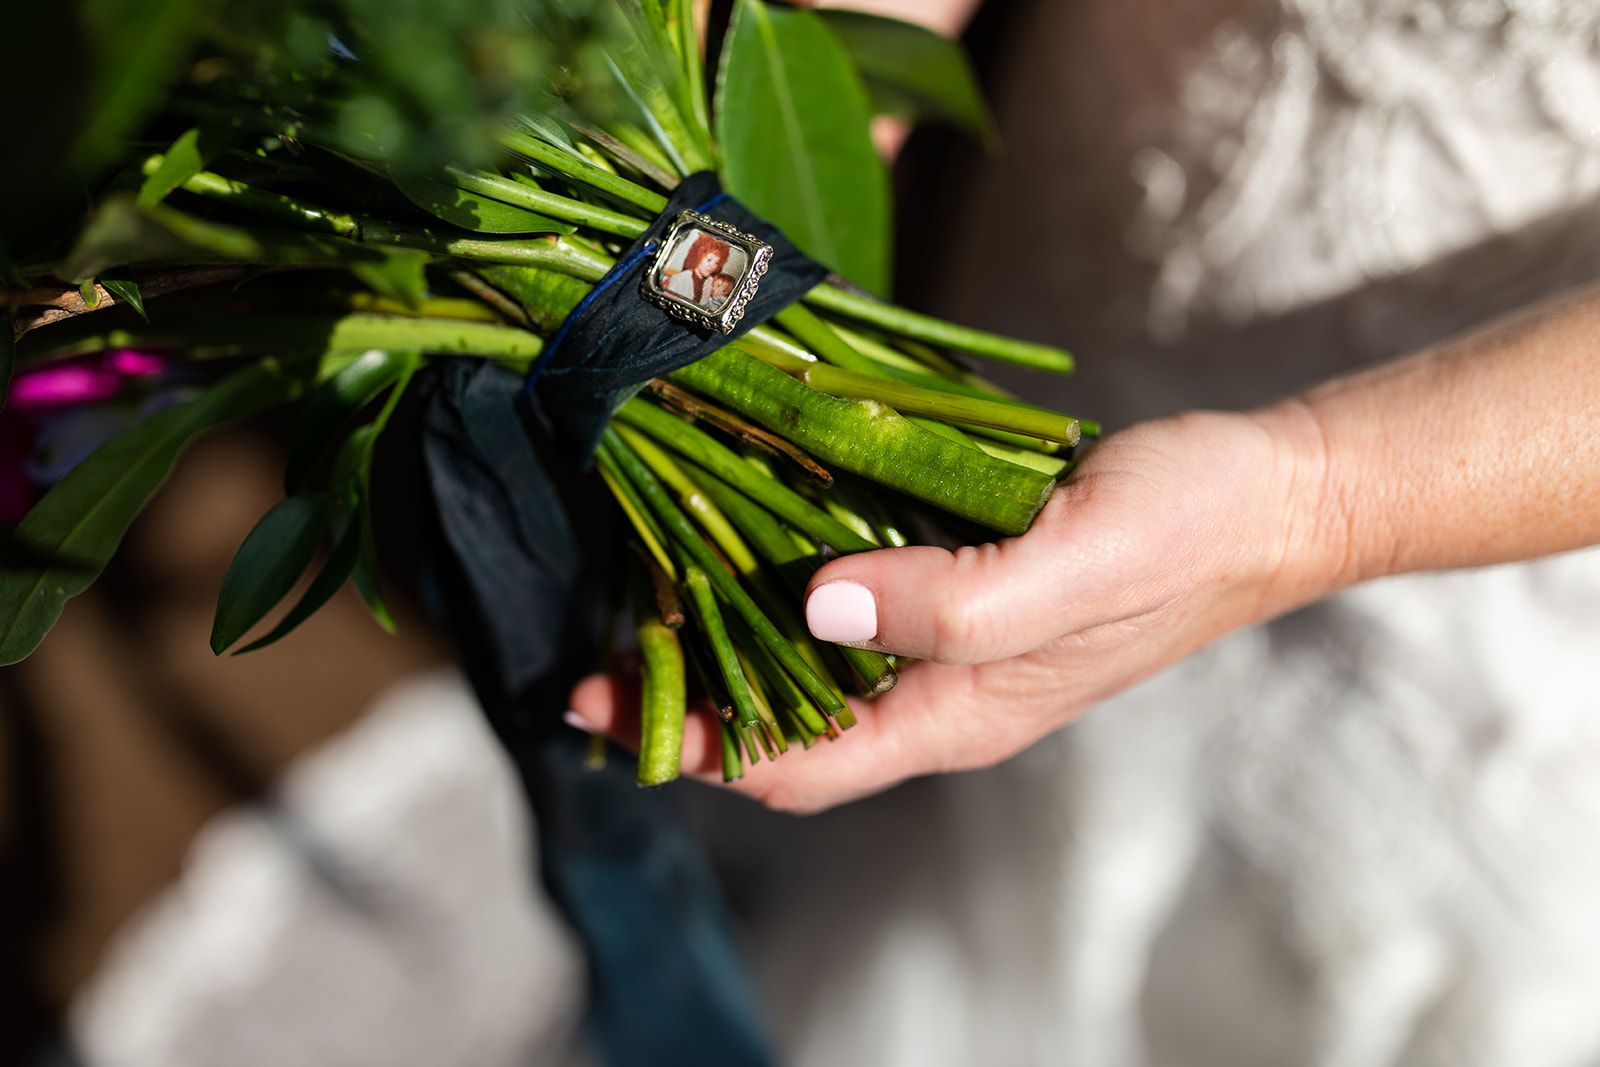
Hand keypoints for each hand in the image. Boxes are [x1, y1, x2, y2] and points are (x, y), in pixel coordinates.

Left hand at [570, 404, 1346, 812]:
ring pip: (813, 661)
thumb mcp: (1072, 567)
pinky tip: (743, 526)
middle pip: (788, 722)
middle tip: (593, 645)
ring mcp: (949, 636)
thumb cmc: (1184, 535)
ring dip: (729, 635)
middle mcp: (941, 688)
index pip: (798, 765)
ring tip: (640, 585)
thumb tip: (815, 606)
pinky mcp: (959, 575)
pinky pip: (853, 594)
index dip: (696, 744)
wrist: (1266, 496)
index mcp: (960, 711)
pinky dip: (786, 575)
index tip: (599, 704)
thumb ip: (950, 604)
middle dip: (689, 697)